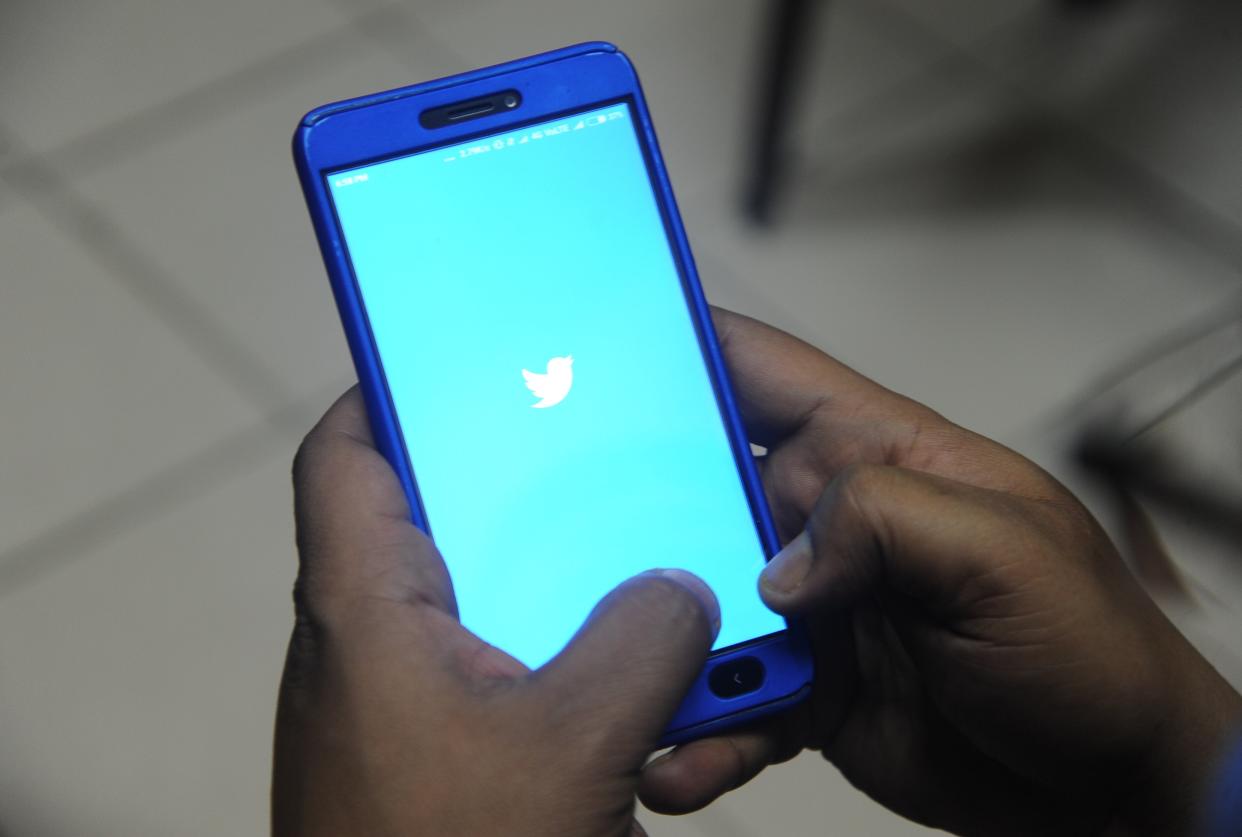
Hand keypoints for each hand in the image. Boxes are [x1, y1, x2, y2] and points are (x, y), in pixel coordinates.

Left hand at [272, 389, 719, 836]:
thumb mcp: (573, 743)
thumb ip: (640, 645)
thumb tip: (679, 590)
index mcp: (366, 612)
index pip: (345, 459)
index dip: (393, 392)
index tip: (469, 360)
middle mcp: (371, 648)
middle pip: (438, 524)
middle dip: (523, 494)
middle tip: (599, 462)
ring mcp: (403, 708)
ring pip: (484, 607)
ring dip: (560, 594)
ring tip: (642, 577)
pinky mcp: (440, 757)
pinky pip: (503, 677)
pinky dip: (562, 666)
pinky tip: (632, 690)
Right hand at [639, 310, 1241, 835]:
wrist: (1107, 783)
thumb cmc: (1090, 649)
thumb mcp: (1006, 553)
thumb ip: (888, 519)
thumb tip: (780, 567)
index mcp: (877, 453)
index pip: (762, 371)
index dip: (683, 346)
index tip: (601, 347)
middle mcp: (833, 523)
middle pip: (701, 489)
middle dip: (636, 511)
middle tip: (572, 544)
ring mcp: (815, 609)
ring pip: (700, 604)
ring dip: (659, 641)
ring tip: (623, 688)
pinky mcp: (809, 688)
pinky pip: (733, 701)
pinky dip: (701, 732)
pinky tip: (676, 762)